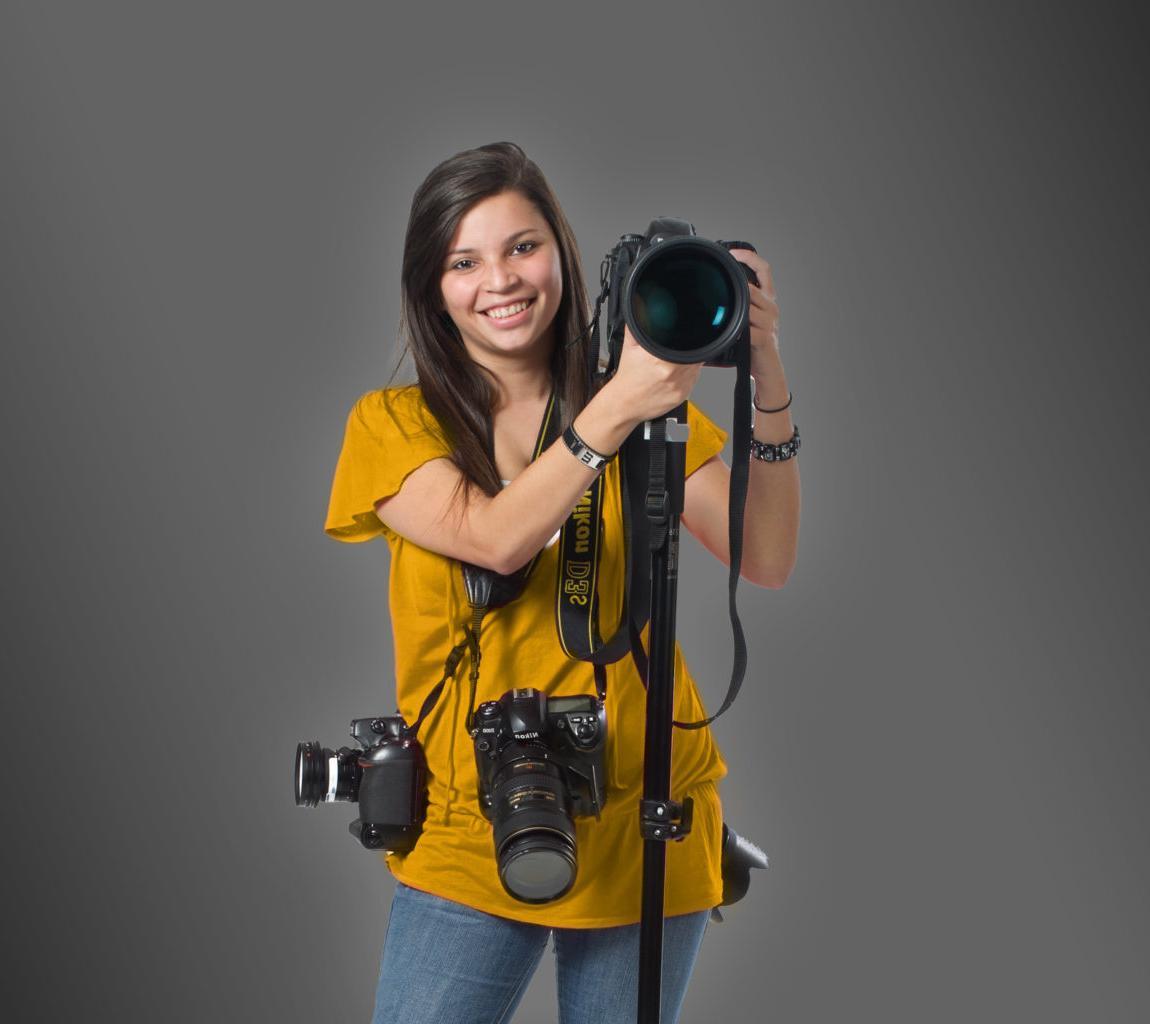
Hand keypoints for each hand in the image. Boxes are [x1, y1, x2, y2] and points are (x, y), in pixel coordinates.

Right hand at [608, 326, 703, 424]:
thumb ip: (637, 325)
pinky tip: (674, 375)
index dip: (690, 338)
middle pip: (694, 354)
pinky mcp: (682, 395)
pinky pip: (693, 380)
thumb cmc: (627, 378)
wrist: (624, 403)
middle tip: (676, 352)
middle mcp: (672, 372)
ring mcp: (679, 385)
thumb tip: (641, 309)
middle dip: (688, 351)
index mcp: (660, 358)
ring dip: (690, 363)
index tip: (685, 337)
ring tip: (674, 363)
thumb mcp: (629, 347)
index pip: (688, 343)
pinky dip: (687, 375)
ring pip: (696, 368)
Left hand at [728, 248, 781, 375]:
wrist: (767, 368)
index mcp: (768, 300)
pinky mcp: (762, 337)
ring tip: (718, 313)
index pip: (764, 269)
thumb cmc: (755, 343)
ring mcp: (768, 322)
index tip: (733, 252)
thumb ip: (740, 304)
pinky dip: (734, 328)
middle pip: (751, 287)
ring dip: (732, 309)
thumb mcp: (749, 319)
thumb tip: (718, 291)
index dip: (750, 256)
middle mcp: (771, 307)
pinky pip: (746, 327)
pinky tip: (727, 330)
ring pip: (747, 305)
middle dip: (733, 288)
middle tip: (712, 286)